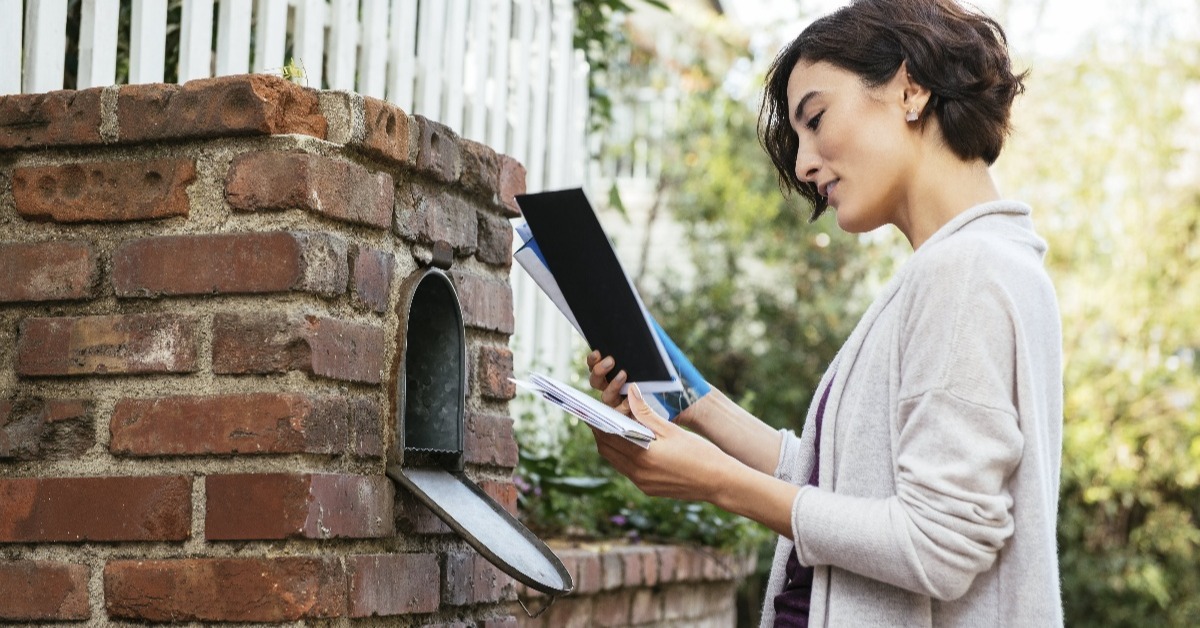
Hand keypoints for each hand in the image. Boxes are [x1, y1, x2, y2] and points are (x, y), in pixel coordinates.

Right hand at [585, 318, 711, 421]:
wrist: (690, 399)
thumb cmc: (673, 374)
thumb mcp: (660, 353)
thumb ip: (648, 338)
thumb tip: (641, 318)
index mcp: (616, 370)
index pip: (596, 364)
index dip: (593, 359)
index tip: (597, 351)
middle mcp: (615, 387)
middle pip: (596, 380)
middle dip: (599, 369)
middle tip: (610, 359)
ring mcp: (622, 403)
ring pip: (606, 397)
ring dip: (612, 385)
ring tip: (624, 375)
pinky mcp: (632, 417)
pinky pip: (621, 413)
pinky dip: (624, 406)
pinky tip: (630, 400)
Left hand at [590, 384, 733, 501]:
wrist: (720, 482)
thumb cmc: (700, 454)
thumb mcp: (672, 430)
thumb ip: (647, 413)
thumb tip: (631, 393)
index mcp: (642, 457)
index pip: (608, 437)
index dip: (597, 423)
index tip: (591, 410)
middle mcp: (638, 474)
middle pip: (608, 451)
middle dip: (601, 433)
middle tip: (599, 416)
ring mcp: (643, 484)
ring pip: (616, 462)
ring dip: (612, 445)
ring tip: (613, 427)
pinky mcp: (649, 489)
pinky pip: (628, 470)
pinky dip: (625, 456)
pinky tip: (632, 443)